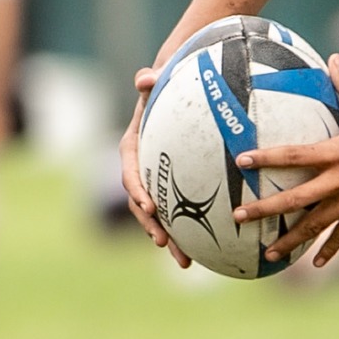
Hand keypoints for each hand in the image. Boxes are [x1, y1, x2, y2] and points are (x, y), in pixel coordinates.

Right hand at [119, 67, 191, 266]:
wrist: (177, 95)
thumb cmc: (170, 87)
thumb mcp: (160, 83)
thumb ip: (151, 81)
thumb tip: (143, 77)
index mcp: (134, 148)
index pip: (131, 173)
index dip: (138, 192)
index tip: (149, 207)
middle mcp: (141, 169)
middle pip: (140, 204)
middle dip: (151, 226)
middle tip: (164, 242)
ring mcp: (156, 182)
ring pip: (158, 217)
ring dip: (169, 239)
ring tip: (185, 261)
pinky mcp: (172, 190)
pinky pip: (177, 215)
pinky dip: (188, 234)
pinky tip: (207, 253)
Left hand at [233, 56, 338, 265]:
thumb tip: (333, 57)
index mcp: (338, 153)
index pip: (295, 155)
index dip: (266, 158)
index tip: (241, 161)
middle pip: (295, 198)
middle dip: (265, 209)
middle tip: (239, 216)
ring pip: (314, 225)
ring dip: (289, 241)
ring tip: (267, 253)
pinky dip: (328, 250)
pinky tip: (314, 264)